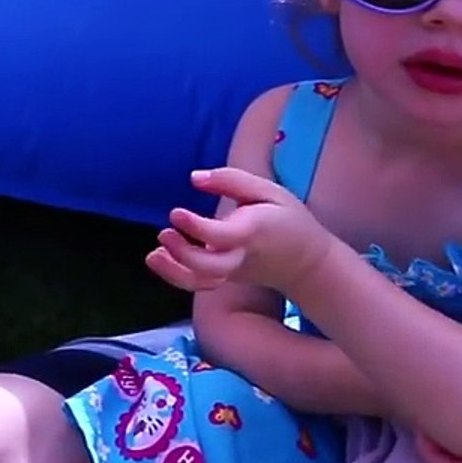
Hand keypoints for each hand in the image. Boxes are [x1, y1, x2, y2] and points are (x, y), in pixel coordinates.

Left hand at [145, 167, 339, 294]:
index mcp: (252, 232)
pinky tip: (159, 258)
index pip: (222, 236)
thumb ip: (231, 180)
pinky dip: (175, 277)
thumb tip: (195, 178)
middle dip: (182, 253)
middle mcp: (240, 256)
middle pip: (210, 266)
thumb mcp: (269, 191)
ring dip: (173, 271)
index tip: (176, 213)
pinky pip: (199, 284)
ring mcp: (232, 272)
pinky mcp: (225, 279)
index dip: (196, 227)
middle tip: (165, 232)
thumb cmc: (287, 220)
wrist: (307, 263)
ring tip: (154, 253)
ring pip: (201, 282)